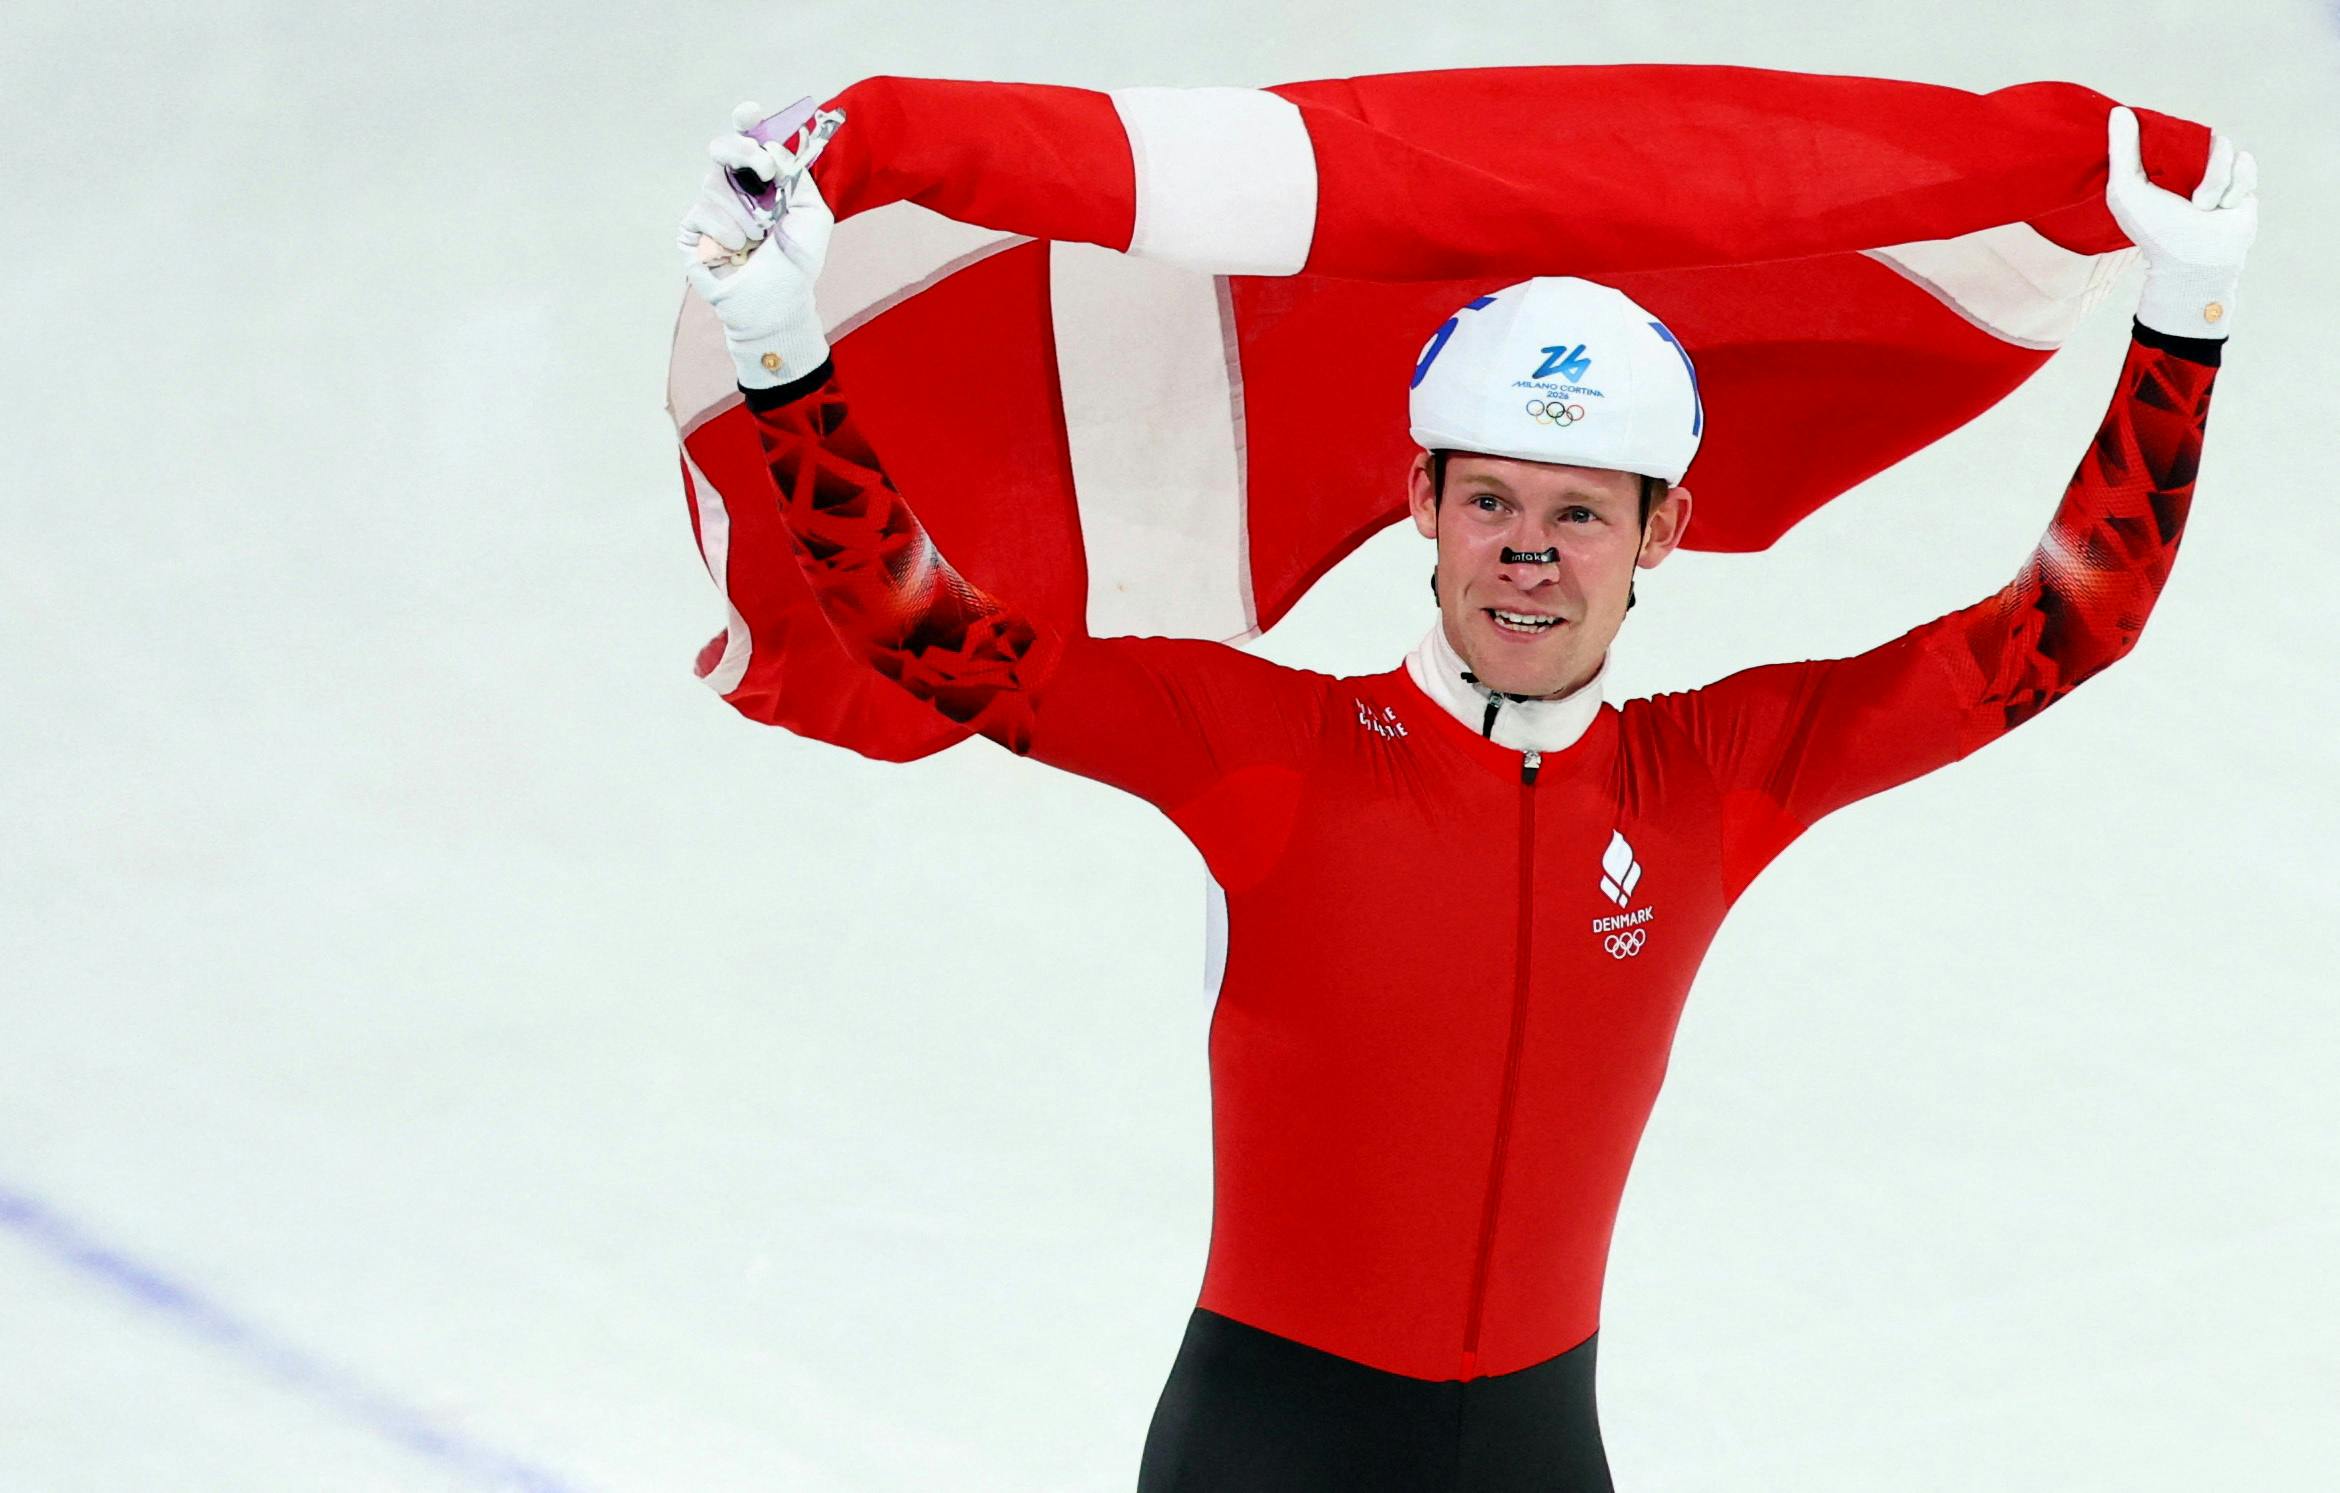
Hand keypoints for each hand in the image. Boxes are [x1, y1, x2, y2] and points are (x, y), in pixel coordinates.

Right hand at [678, 104, 843, 388]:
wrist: (778, 302)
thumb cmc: (796, 261)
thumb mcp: (812, 214)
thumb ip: (796, 177)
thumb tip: (771, 149)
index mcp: (759, 180)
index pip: (746, 140)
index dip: (744, 122)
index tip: (749, 114)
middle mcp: (731, 188)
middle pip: (721, 147)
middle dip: (741, 153)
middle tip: (763, 172)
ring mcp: (709, 208)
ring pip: (715, 184)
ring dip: (745, 213)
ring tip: (758, 239)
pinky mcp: (691, 231)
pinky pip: (702, 213)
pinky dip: (726, 232)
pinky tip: (737, 250)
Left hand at [2106, 105, 2257, 337]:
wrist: (2196, 260)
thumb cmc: (2155, 230)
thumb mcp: (2126, 191)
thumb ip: (2120, 152)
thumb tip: (2119, 111)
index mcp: (2156, 165)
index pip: (2167, 130)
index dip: (2170, 134)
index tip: (2167, 152)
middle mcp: (2185, 165)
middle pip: (2201, 135)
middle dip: (2201, 167)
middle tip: (2192, 200)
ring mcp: (2214, 171)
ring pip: (2225, 147)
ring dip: (2217, 180)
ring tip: (2205, 207)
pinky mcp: (2240, 180)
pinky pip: (2246, 161)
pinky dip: (2237, 186)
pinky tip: (2226, 208)